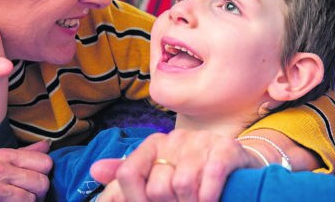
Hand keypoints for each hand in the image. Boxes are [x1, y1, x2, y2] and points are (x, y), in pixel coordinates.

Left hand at [91, 129, 261, 201]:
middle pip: (156, 188)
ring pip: (182, 185)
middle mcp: (176, 138)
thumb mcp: (160, 177)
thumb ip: (129, 179)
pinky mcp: (226, 148)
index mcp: (155, 144)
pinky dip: (209, 196)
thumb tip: (95, 171)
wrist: (238, 167)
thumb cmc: (194, 175)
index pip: (127, 173)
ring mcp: (201, 142)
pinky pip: (210, 177)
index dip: (137, 200)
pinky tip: (212, 199)